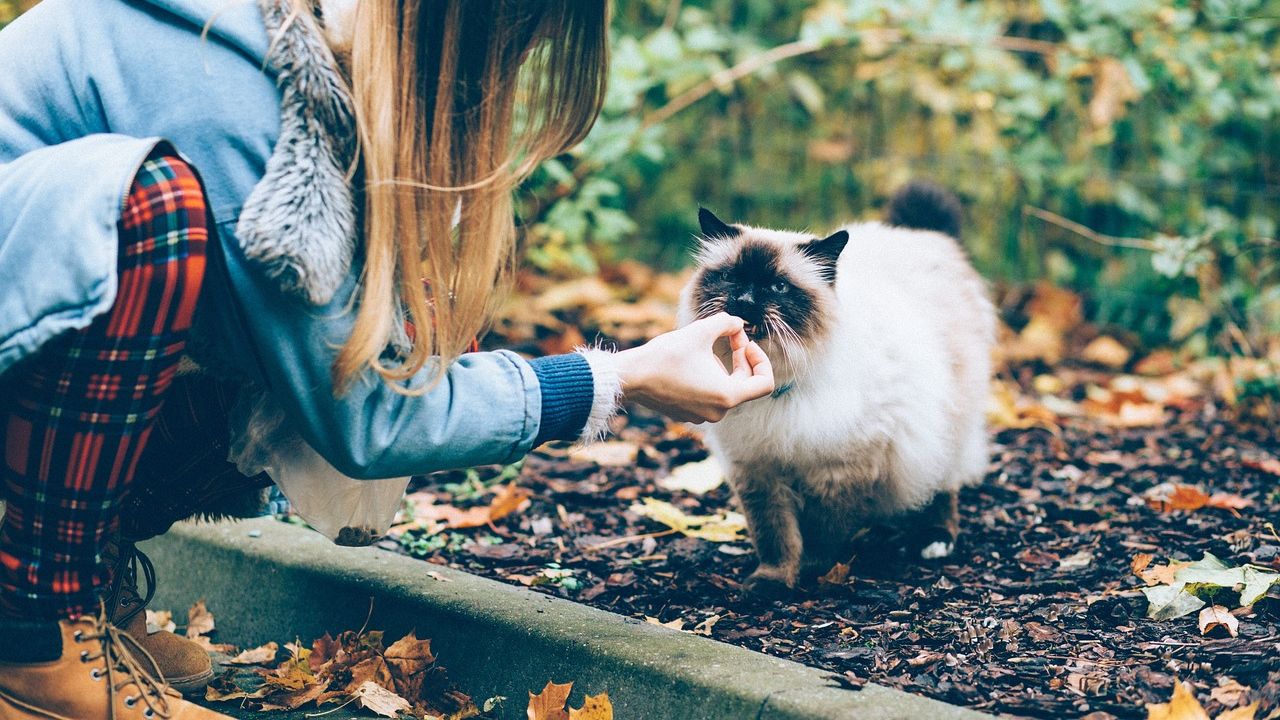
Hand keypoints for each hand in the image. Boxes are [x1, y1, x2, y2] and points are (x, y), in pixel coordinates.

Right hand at [615, 313, 774, 422]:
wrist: (631, 377)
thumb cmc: (666, 356)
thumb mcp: (701, 331)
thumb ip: (727, 323)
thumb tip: (738, 324)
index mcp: (727, 396)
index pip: (765, 383)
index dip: (761, 360)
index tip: (746, 343)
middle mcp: (718, 412)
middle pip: (745, 384)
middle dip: (740, 358)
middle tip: (730, 335)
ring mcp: (702, 417)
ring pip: (725, 388)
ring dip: (722, 366)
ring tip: (703, 348)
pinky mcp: (687, 414)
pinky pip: (708, 396)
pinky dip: (707, 378)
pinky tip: (689, 361)